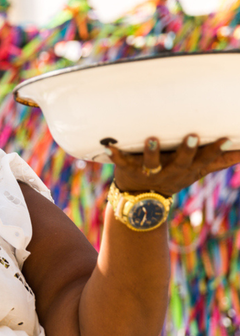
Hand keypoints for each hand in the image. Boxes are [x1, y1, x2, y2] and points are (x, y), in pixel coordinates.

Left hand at [107, 135, 238, 195]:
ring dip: (152, 153)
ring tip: (153, 139)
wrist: (140, 199)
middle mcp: (170, 172)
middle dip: (187, 151)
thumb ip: (221, 159)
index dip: (213, 151)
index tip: (224, 137)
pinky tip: (110, 146)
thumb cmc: (173, 176)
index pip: (204, 161)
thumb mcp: (199, 170)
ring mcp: (149, 172)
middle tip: (193, 136)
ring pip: (151, 164)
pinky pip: (122, 162)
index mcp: (188, 170)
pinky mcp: (128, 170)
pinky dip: (116, 155)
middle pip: (180, 163)